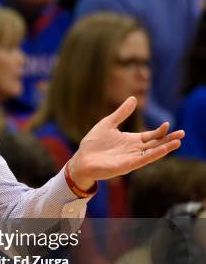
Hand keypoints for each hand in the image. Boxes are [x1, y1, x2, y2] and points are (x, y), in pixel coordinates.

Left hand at [68, 96, 183, 189]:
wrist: (81, 159)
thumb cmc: (93, 143)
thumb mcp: (108, 124)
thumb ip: (121, 113)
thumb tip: (133, 98)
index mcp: (131, 140)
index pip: (150, 136)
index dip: (160, 131)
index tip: (168, 124)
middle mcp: (134, 150)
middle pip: (155, 144)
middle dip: (168, 139)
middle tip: (182, 133)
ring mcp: (131, 158)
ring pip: (152, 153)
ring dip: (165, 148)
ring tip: (178, 142)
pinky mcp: (126, 166)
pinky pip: (143, 160)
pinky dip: (154, 155)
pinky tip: (163, 149)